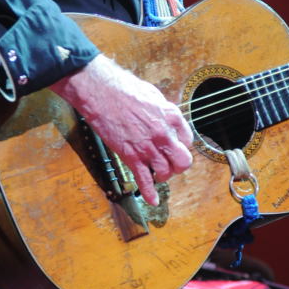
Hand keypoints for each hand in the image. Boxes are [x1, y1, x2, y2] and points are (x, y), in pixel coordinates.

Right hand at [52, 54, 193, 204]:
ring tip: (156, 173)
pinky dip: (149, 193)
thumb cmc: (124, 89)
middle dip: (178, 165)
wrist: (100, 92)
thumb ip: (163, 111)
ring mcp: (148, 147)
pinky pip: (144, 180)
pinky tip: (152, 200)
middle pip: (183, 162)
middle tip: (170, 162)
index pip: (188, 140)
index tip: (173, 145)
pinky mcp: (131, 156)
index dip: (180, 144)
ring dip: (162, 175)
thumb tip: (165, 120)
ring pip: (166, 173)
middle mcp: (164, 134)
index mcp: (171, 116)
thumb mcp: (153, 95)